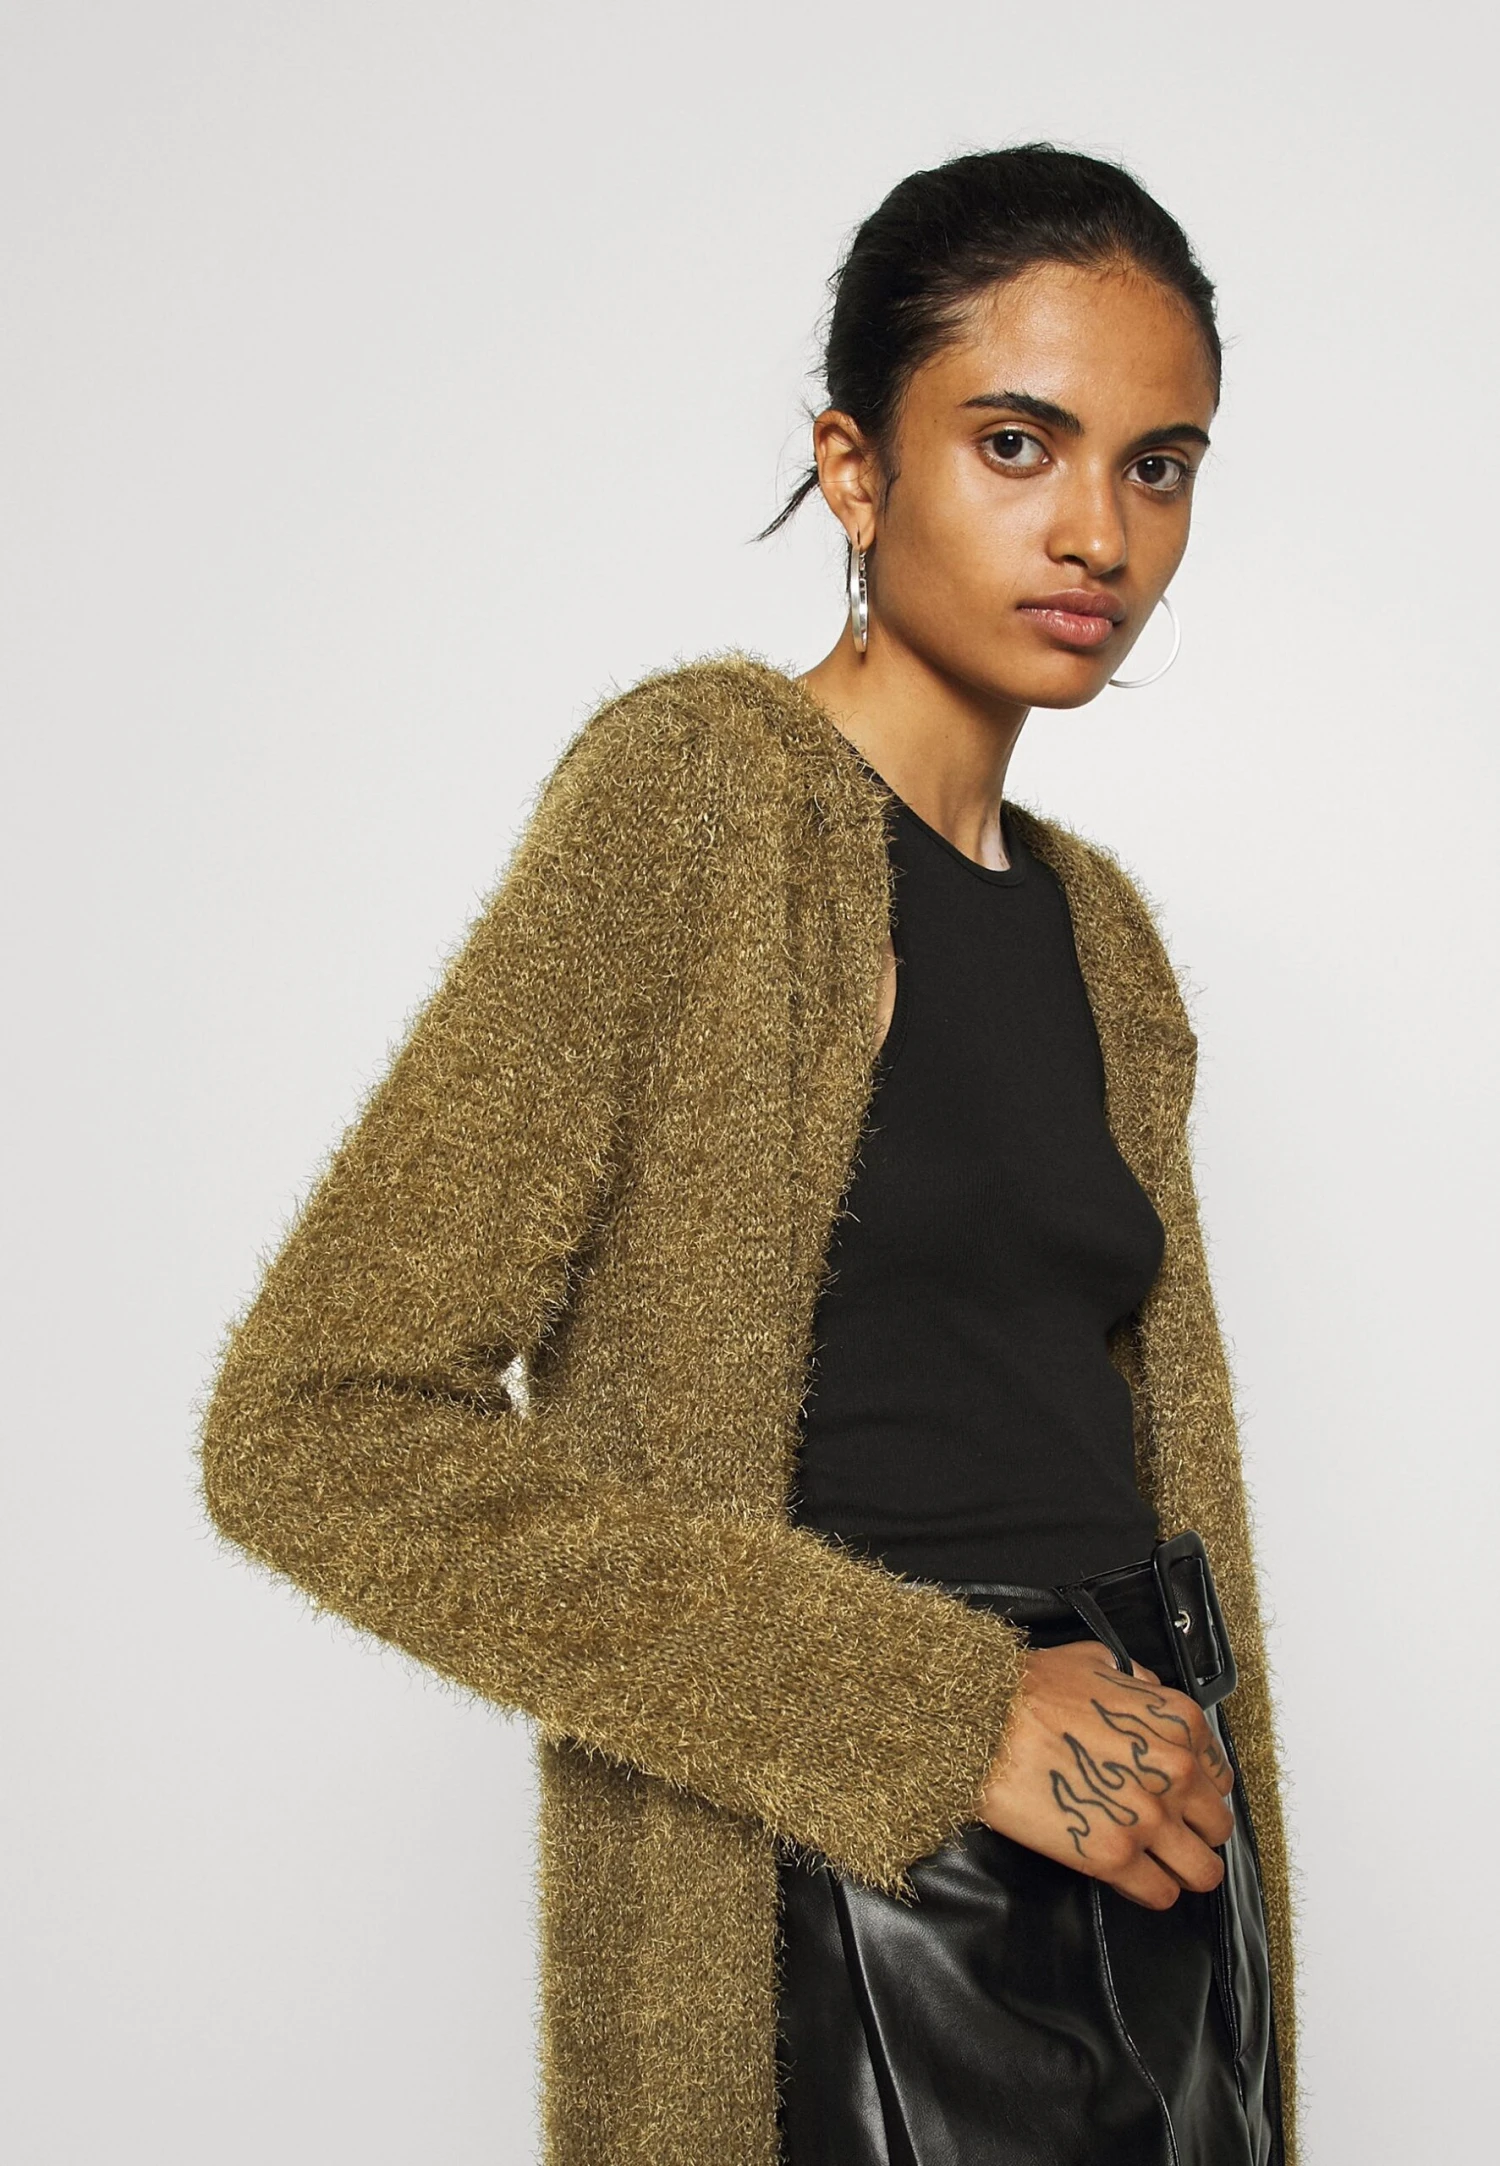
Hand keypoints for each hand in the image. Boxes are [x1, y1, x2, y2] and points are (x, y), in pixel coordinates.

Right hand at [975, 1640, 1234, 1908]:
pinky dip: (1148, 1890)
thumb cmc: (1031, 1689)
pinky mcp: (1114, 1856)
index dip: (1197, 1790)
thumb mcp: (1098, 1661)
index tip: (1177, 1798)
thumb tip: (1147, 1693)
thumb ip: (1137, 1680)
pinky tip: (1128, 1877)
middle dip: (1194, 1832)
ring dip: (1182, 1870)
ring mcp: (1148, 1818)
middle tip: (1166, 1833)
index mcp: (1178, 1723)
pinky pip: (1160, 1894)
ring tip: (1158, 1865)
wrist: (983, 1721)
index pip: (1219, 1777)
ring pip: (1204, 1872)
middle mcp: (1174, 1772)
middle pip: (1217, 1827)